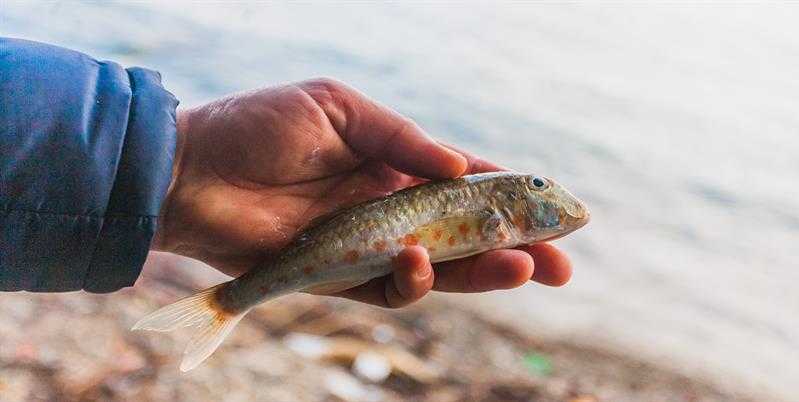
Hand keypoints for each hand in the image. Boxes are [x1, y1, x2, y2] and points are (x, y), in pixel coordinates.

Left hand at [152, 78, 571, 307]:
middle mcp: (388, 209)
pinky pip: (390, 289)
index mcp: (393, 164)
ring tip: (520, 268)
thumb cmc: (259, 126)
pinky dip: (413, 279)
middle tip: (561, 265)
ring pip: (440, 270)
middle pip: (465, 235)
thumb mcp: (338, 106)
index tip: (552, 207)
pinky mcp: (340, 277)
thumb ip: (401, 137)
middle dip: (515, 250)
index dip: (508, 197)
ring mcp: (368, 246)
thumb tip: (461, 164)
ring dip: (482, 273)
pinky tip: (422, 258)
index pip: (464, 184)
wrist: (192, 170)